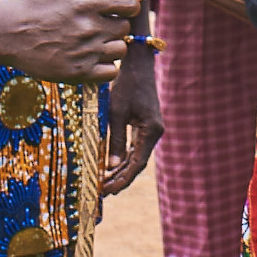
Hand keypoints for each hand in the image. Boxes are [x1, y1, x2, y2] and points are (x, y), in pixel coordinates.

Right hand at [0, 0, 136, 83]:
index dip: (125, 4)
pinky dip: (106, 65)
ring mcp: (83, 53)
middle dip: (113, 22)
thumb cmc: (39, 1)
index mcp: (86, 4)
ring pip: (120, 50)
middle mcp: (87, 29)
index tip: (111, 6)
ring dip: (110, 44)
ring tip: (90, 39)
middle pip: (124, 28)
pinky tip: (91, 56)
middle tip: (93, 22)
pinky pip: (111, 72)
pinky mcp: (76, 74)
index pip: (131, 5)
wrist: (7, 32)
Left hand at [101, 43, 163, 197]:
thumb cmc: (126, 86)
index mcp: (151, 131)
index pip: (137, 163)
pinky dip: (124, 157)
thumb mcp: (116, 113)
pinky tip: (112, 165)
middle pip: (138, 162)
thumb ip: (115, 140)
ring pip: (137, 155)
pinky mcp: (146, 124)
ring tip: (105, 183)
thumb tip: (111, 166)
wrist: (138, 65)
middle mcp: (154, 132)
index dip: (122, 179)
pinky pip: (136, 146)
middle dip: (121, 178)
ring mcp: (151, 128)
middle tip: (102, 192)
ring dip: (122, 169)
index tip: (107, 191)